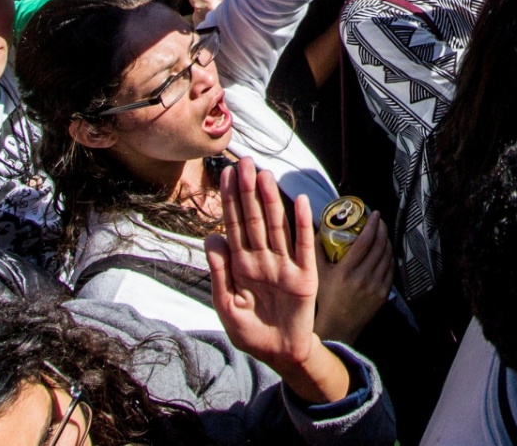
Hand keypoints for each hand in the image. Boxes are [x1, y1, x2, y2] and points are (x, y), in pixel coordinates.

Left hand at [204, 157, 347, 404]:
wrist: (279, 354)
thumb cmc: (251, 332)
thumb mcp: (227, 306)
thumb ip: (219, 273)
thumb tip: (211, 237)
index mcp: (242, 265)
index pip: (234, 226)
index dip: (231, 201)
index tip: (227, 176)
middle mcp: (263, 259)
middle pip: (254, 219)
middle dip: (248, 191)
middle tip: (244, 162)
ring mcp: (285, 265)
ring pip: (276, 226)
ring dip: (271, 201)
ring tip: (265, 175)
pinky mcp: (305, 275)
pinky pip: (303, 246)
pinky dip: (302, 224)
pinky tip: (300, 203)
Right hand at [313, 212, 393, 342]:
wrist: (338, 326)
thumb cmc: (325, 298)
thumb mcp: (317, 274)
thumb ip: (316, 250)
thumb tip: (317, 228)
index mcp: (346, 271)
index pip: (365, 241)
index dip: (372, 224)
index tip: (374, 213)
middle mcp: (362, 278)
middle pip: (379, 246)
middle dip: (382, 229)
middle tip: (380, 221)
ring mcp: (375, 287)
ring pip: (387, 256)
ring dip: (387, 241)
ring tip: (383, 233)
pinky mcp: (383, 294)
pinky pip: (391, 270)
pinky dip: (390, 257)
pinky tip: (386, 251)